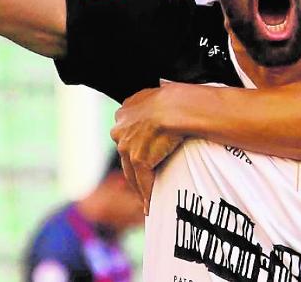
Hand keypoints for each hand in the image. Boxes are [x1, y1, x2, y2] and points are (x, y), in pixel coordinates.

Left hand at [111, 86, 183, 212]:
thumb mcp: (159, 95)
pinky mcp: (138, 159)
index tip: (142, 157)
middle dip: (134, 169)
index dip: (135, 147)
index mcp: (124, 111)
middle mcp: (120, 128)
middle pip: (125, 155)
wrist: (179, 105)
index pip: (126, 135)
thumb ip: (152, 104)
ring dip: (139, 187)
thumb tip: (161, 100)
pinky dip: (147, 195)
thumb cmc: (178, 98)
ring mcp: (127, 144)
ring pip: (131, 172)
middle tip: (143, 182)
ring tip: (146, 200)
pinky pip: (143, 181)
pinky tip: (150, 205)